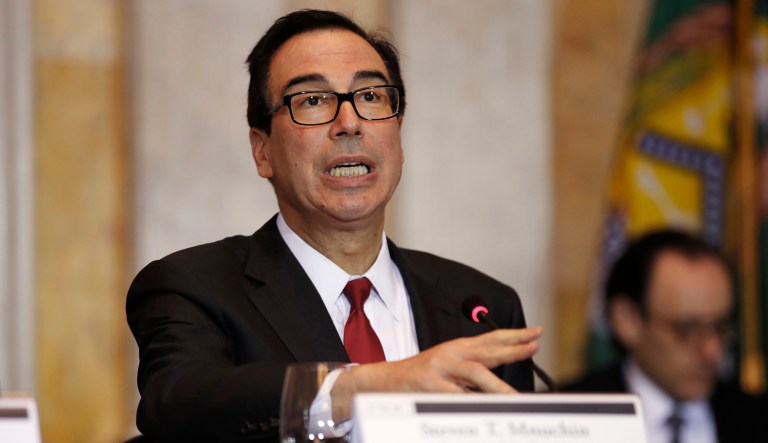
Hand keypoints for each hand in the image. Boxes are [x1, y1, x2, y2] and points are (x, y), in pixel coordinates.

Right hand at [330, 327, 542, 419]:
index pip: (491, 339)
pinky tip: (483, 406)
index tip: (536, 334)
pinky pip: (455, 394)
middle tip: (534, 346)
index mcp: (458, 348)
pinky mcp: (430, 384)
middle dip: (513, 349)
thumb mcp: (448, 369)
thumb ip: (471, 372)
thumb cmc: (420, 377)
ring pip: (475, 372)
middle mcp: (451, 353)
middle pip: (488, 350)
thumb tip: (500, 384)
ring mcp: (440, 367)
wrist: (384, 381)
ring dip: (497, 384)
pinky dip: (470, 400)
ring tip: (514, 395)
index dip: (514, 336)